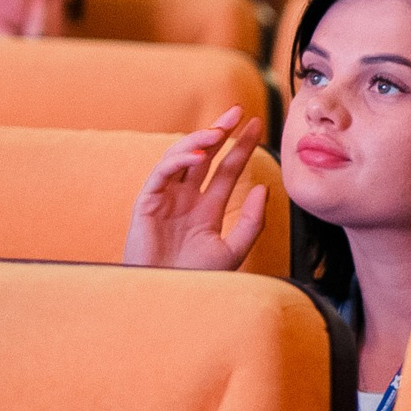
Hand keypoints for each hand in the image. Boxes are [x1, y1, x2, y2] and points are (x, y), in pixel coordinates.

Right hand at [122, 108, 268, 271]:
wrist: (168, 298)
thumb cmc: (197, 280)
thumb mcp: (233, 250)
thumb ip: (250, 221)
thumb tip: (263, 188)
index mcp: (207, 208)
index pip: (227, 169)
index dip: (240, 147)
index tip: (256, 125)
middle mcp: (186, 199)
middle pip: (204, 156)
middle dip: (219, 132)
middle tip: (237, 112)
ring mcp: (166, 199)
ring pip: (180, 159)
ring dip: (198, 141)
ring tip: (218, 131)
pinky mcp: (146, 204)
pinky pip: (161, 175)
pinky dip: (177, 162)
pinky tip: (197, 158)